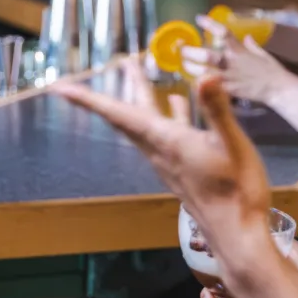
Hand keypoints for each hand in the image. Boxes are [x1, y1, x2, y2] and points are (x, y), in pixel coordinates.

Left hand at [55, 61, 273, 263]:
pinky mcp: (181, 167)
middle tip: (118, 61)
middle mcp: (160, 150)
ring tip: (138, 73)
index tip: (61, 88)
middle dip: (123, 86)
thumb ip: (217, 110)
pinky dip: (166, 112)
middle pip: (129, 113)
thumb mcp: (233, 146)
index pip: (119, 114)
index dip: (88, 100)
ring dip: (140, 96)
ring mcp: (169, 161)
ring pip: (145, 122)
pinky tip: (177, 103)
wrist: (236, 236)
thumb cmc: (237, 194)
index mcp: (167, 141)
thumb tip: (206, 76)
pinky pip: (164, 132)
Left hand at [181, 16, 297, 106]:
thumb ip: (251, 45)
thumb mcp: (262, 54)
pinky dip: (201, 83)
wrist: (279, 89)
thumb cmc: (272, 71)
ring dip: (191, 68)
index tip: (198, 19)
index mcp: (240, 50)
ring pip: (204, 72)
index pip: (223, 32)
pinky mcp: (230, 90)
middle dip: (191, 52)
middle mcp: (232, 61)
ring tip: (183, 65)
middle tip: (181, 48)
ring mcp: (230, 76)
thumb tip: (246, 37)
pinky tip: (193, 81)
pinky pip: (211, 85)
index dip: (209, 24)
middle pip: (206, 55)